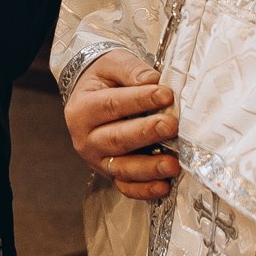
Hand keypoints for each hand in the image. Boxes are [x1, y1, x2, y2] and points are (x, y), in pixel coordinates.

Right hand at [63, 50, 178, 198]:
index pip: (112, 105)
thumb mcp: (112, 65)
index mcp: (82, 109)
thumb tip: (152, 81)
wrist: (93, 97)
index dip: (139, 100)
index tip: (166, 95)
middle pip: (117, 139)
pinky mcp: (111, 174)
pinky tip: (163, 186)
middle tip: (171, 126)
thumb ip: (131, 71)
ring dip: (149, 168)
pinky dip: (144, 190)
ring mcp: (97, 160)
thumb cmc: (104, 80)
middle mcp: (85, 139)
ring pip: (122, 168)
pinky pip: (126, 187)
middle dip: (146, 134)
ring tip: (172, 164)